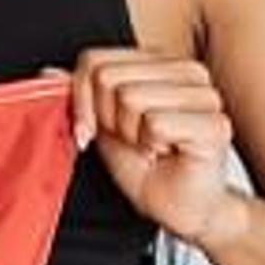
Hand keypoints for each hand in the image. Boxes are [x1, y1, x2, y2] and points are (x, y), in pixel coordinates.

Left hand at [69, 46, 248, 248]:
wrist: (177, 204)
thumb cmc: (144, 165)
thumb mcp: (100, 124)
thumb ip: (79, 94)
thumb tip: (48, 72)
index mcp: (158, 62)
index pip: (94, 60)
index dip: (83, 99)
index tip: (95, 128)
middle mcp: (186, 70)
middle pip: (108, 78)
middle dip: (106, 118)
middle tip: (133, 138)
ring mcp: (206, 95)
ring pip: (130, 98)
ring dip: (130, 133)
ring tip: (151, 145)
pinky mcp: (216, 123)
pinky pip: (155, 123)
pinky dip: (150, 145)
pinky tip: (168, 152)